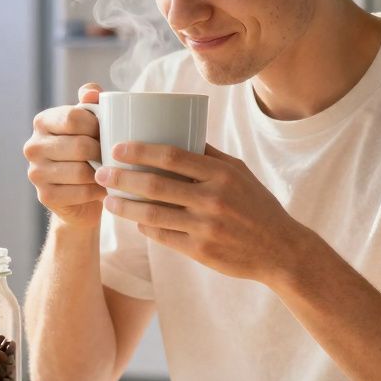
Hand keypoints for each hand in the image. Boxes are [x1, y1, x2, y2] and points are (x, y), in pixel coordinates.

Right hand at [22, 84, 105, 228]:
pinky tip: (102, 188)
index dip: (97, 125)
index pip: (73, 117)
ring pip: (81, 171)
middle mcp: (33, 146)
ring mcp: (36, 173)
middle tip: (113, 156)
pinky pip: (81, 193)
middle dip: (102, 151)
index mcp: (43, 121)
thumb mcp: (91, 120)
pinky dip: (97, 191)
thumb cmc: (89, 147)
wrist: (81, 190)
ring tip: (110, 171)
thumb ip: (92, 100)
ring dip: (102, 173)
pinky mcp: (45, 196)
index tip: (107, 132)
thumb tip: (91, 93)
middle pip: (79, 146)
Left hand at [94, 143, 310, 281]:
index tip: (117, 148)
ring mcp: (205, 227)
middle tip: (101, 173)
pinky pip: (162, 237)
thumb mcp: (239, 172)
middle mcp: (212, 199)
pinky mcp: (200, 251)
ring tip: (108, 200)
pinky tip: (134, 222)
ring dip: (124, 207)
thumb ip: (209, 155)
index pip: (172, 156)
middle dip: (122, 178)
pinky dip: (144, 228)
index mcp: (221, 174)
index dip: (140, 150)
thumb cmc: (257, 205)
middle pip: (155, 185)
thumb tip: (178, 130)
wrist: (280, 250)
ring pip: (152, 214)